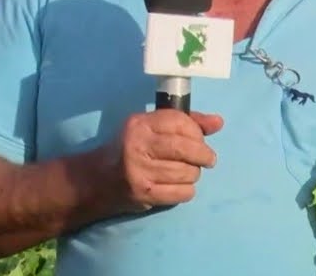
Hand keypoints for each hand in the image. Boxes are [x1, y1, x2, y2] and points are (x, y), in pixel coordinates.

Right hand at [101, 109, 223, 212]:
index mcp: (139, 124)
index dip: (197, 131)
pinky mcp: (143, 193)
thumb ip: (185, 123)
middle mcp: (137, 145)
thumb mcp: (151, 128)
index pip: (179, 122)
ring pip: (187, 172)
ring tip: (188, 172)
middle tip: (208, 159)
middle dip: (204, 155)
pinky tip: (180, 186)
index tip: (201, 140)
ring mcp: (139, 171)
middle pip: (185, 148)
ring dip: (194, 174)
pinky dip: (187, 190)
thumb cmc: (130, 149)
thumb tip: (218, 122)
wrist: (97, 180)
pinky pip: (181, 193)